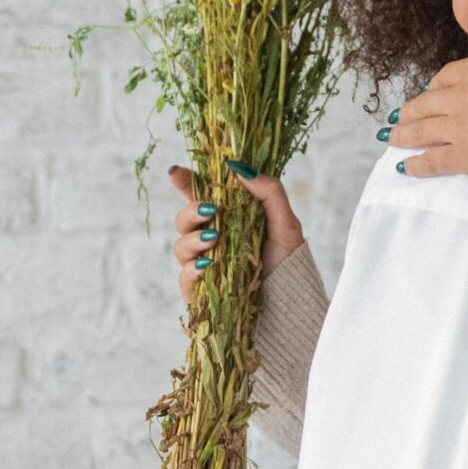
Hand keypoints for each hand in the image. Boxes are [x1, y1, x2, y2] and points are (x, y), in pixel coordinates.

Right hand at [168, 161, 303, 304]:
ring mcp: (202, 263)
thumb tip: (240, 167)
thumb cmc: (287, 261)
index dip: (185, 182)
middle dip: (191, 210)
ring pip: (180, 245)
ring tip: (214, 237)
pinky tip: (207, 264)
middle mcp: (210, 238)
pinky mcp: (199, 289)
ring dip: (193, 239)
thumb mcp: (285, 222)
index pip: (199, 196)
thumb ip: (269, 192)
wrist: (290, 301)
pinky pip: (184, 276)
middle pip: (183, 219)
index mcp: (227, 218)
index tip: (178, 173)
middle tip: (210, 209)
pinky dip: (192, 269)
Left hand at [384, 24, 467, 176]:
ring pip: (422, 131)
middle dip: (409, 111)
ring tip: (391, 138)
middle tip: (397, 117)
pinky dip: (417, 165)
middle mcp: (458, 97)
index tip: (429, 92)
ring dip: (403, 135)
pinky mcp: (466, 156)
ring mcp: (458, 127)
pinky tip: (405, 168)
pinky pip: (434, 161)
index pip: (444, 77)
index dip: (434, 87)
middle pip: (426, 104)